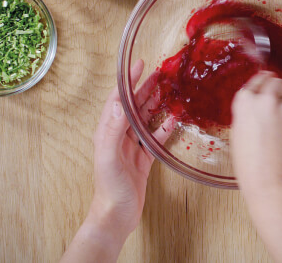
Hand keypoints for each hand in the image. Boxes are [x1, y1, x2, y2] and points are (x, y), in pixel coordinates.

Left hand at [88, 60, 154, 238]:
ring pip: (144, 118)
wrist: (116, 216)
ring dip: (155, 103)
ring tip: (168, 90)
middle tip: (159, 73)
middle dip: (144, 88)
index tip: (139, 66)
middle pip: (132, 105)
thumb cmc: (109, 189)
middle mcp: (118, 135)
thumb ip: (113, 130)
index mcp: (107, 131)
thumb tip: (120, 104)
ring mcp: (131, 146)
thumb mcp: (108, 157)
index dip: (128, 81)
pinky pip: (154, 136)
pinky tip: (174, 118)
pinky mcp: (142, 157)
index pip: (118, 99)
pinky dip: (164, 126)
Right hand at [230, 71, 281, 262]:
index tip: (266, 82)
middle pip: (275, 82)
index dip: (261, 83)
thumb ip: (248, 113)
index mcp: (244, 102)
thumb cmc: (251, 166)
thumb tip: (258, 105)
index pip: (256, 81)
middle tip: (278, 103)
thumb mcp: (239, 134)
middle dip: (277, 90)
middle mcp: (265, 99)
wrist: (274, 184)